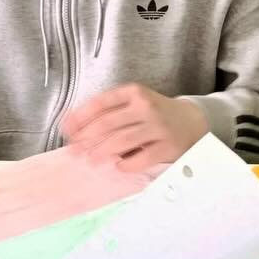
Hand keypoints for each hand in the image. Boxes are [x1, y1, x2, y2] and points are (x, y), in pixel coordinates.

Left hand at [61, 84, 208, 173]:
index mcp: (134, 92)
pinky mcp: (166, 147)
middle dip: (86, 138)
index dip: (80, 117)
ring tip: (91, 159)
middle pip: (108, 124)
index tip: (66, 129)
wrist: (191, 121)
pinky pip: (141, 159)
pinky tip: (119, 166)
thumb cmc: (155, 113)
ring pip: (122, 141)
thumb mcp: (135, 103)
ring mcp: (157, 127)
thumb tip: (72, 126)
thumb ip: (108, 112)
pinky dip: (126, 164)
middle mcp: (146, 107)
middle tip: (74, 150)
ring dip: (102, 152)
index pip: (101, 103)